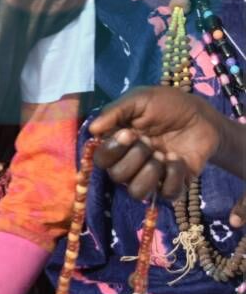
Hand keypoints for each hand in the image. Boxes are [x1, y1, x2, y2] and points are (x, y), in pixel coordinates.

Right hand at [90, 86, 223, 200]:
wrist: (200, 115)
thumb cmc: (166, 104)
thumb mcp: (138, 99)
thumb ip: (114, 112)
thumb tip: (92, 130)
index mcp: (117, 143)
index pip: (101, 159)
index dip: (112, 150)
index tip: (129, 133)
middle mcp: (130, 162)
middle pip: (117, 177)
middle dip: (134, 158)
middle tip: (150, 141)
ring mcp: (151, 175)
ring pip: (137, 192)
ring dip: (150, 172)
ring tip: (162, 154)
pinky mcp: (173, 183)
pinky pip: (167, 194)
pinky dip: (173, 176)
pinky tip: (177, 159)